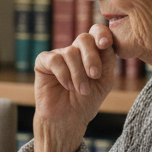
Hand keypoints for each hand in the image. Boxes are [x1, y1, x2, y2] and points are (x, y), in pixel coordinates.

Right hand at [32, 25, 116, 151]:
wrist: (68, 119)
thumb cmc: (87, 101)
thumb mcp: (105, 81)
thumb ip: (107, 60)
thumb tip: (105, 42)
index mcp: (92, 52)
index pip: (97, 32)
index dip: (102, 34)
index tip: (105, 44)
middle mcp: (75, 50)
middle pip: (84, 39)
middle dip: (91, 58)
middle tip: (94, 76)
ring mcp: (59, 54)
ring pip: (70, 52)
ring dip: (78, 74)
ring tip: (81, 91)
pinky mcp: (43, 62)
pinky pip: (55, 60)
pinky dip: (64, 74)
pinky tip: (67, 86)